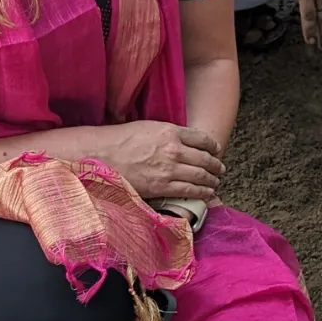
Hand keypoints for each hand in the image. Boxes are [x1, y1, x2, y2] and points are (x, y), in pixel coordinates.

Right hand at [88, 120, 223, 199]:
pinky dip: (202, 192)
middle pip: (205, 158)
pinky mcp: (161, 186)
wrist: (101, 156)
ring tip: (216, 182)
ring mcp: (169, 169)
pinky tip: (208, 193)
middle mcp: (174, 149)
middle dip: (216, 164)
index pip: (202, 139)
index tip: (216, 150)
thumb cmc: (119, 140)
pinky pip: (189, 190)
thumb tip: (180, 141)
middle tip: (220, 168)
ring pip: (200, 175)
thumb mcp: (148, 127)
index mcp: (171, 132)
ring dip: (212, 179)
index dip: (212, 146)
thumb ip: (167, 134)